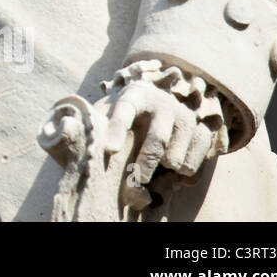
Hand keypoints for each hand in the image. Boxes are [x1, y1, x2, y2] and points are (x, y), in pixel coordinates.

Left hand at [97, 76, 226, 187]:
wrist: (164, 100)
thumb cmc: (128, 112)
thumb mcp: (109, 108)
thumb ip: (95, 121)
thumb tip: (73, 131)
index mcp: (136, 95)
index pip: (125, 110)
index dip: (116, 129)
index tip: (108, 150)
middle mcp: (164, 103)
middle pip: (157, 140)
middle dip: (144, 164)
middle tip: (134, 182)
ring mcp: (186, 117)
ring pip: (177, 159)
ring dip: (164, 171)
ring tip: (152, 171)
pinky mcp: (203, 133)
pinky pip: (194, 166)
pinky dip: (182, 177)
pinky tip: (171, 174)